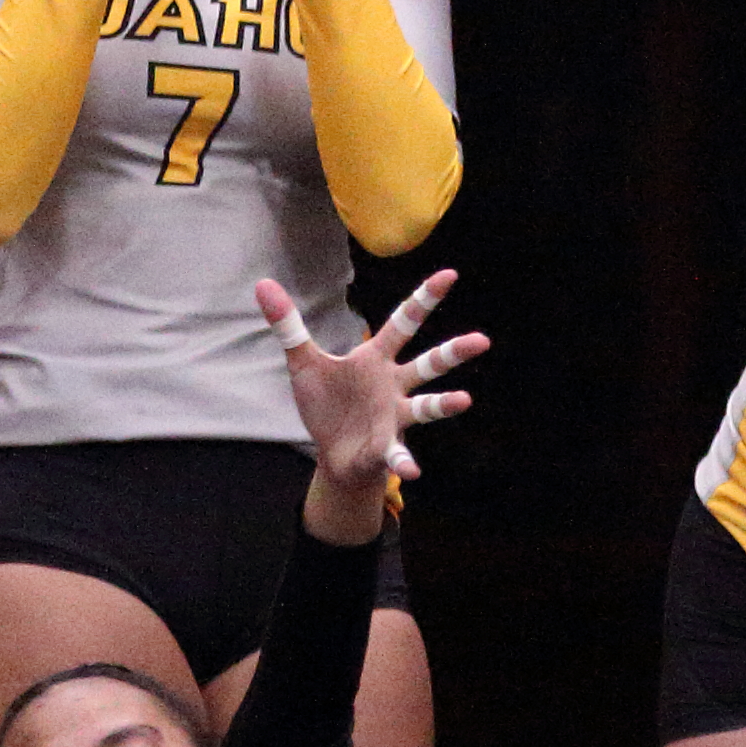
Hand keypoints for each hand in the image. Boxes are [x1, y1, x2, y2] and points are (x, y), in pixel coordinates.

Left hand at [266, 271, 478, 509]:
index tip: (450, 275)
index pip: (403, 323)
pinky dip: (404, 463)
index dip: (425, 299)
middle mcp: (393, 385)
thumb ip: (288, 326)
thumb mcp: (303, 363)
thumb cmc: (326, 404)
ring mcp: (394, 416)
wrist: (330, 452)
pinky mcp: (385, 447)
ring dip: (444, 405)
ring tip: (464, 400)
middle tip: (482, 341)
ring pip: (426, 406)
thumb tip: (263, 284)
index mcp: (376, 359)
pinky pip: (398, 454)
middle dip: (454, 352)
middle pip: (428, 364)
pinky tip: (412, 472)